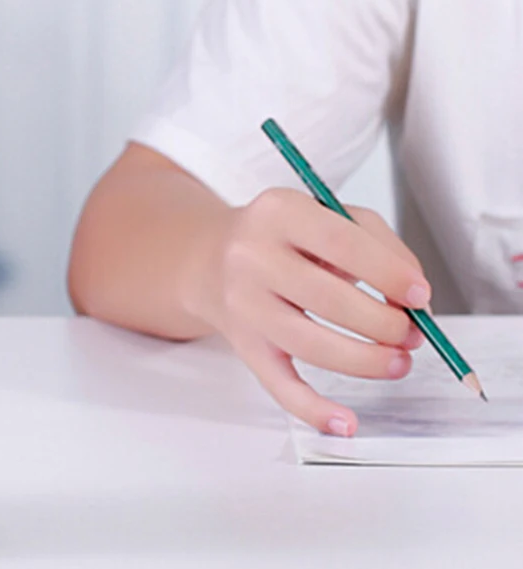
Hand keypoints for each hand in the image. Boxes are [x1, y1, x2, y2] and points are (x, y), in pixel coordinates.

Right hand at [205, 187, 428, 435]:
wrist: (215, 259)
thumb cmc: (287, 239)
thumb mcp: (329, 215)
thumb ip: (380, 245)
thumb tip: (415, 299)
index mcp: (278, 212)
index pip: (339, 240)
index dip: (387, 272)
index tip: (420, 295)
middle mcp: (252, 256)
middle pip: (326, 298)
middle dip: (383, 323)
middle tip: (411, 334)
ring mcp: (244, 304)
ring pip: (310, 345)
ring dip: (366, 361)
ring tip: (397, 362)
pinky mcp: (244, 345)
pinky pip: (279, 385)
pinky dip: (314, 411)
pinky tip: (346, 422)